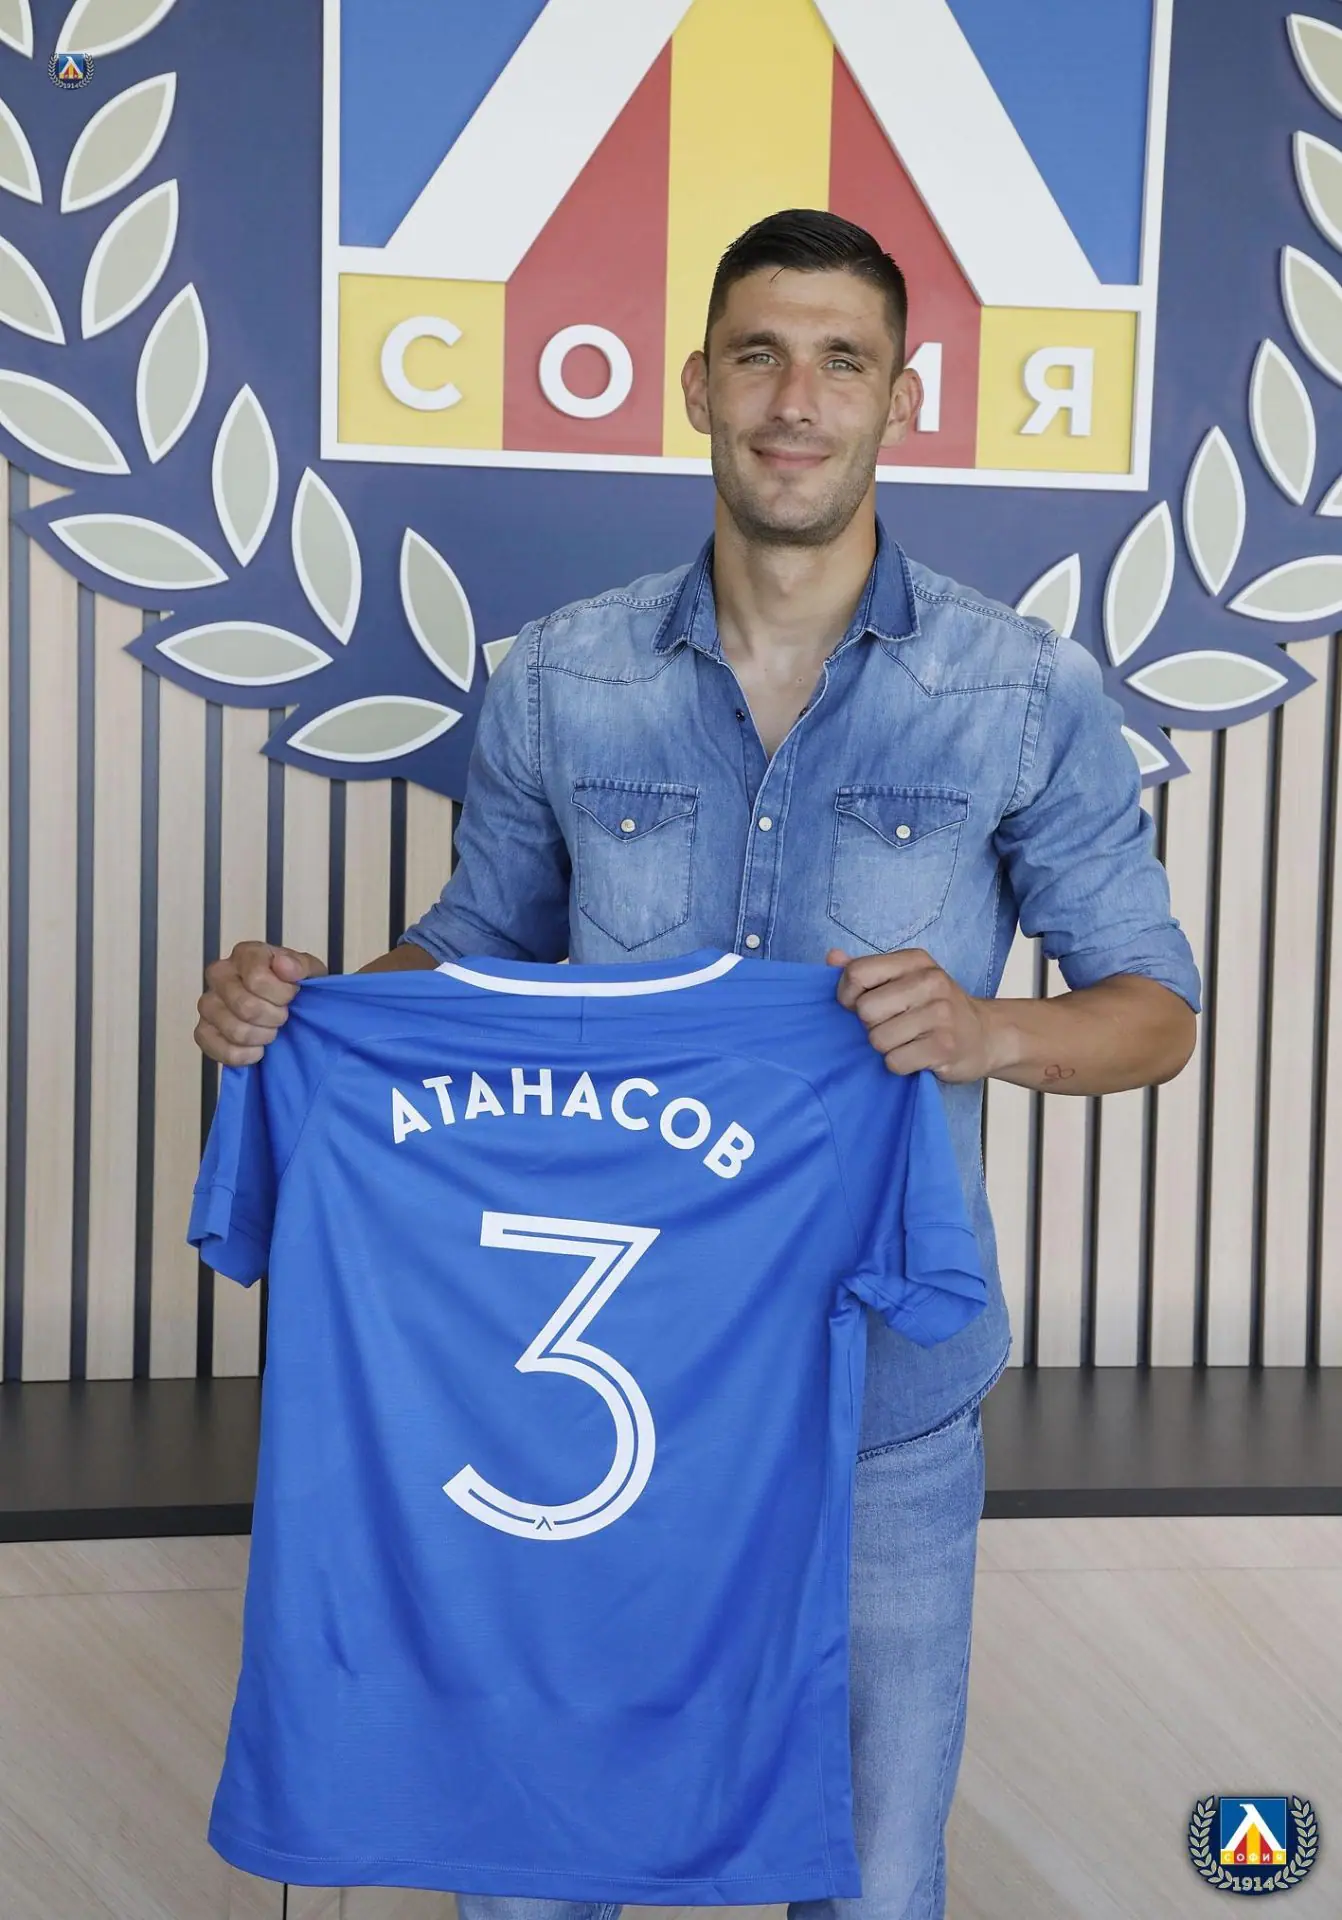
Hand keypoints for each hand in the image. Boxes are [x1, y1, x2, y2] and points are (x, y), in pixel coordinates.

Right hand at [195, 940, 326, 1065]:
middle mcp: (220, 974)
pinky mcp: (203, 1030)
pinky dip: (244, 1055)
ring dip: (262, 1037)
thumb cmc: (296, 987)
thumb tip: (283, 965)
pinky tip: (257, 1049)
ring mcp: (208, 1003)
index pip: (257, 978)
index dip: (282, 994)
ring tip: (271, 1031)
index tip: (292, 995)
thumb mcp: (310, 971)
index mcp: (246, 954)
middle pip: (246, 1007)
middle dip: (275, 1018)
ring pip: (234, 1030)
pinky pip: (217, 1049)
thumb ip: (301, 965)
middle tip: (283, 1017)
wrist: (290, 1009)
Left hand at [828, 947, 995, 1082]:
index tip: (858, 1007)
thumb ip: (867, 970)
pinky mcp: (945, 1046)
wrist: (986, 1036)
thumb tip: (832, 957)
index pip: (857, 973)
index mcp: (915, 961)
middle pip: (865, 1010)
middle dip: (870, 1026)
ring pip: (878, 1039)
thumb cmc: (936, 1008)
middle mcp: (930, 981)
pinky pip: (895, 1062)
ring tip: (907, 1042)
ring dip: (886, 1048)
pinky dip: (900, 1065)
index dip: (847, 996)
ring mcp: (941, 1014)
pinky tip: (917, 1056)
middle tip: (892, 1027)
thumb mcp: (905, 980)